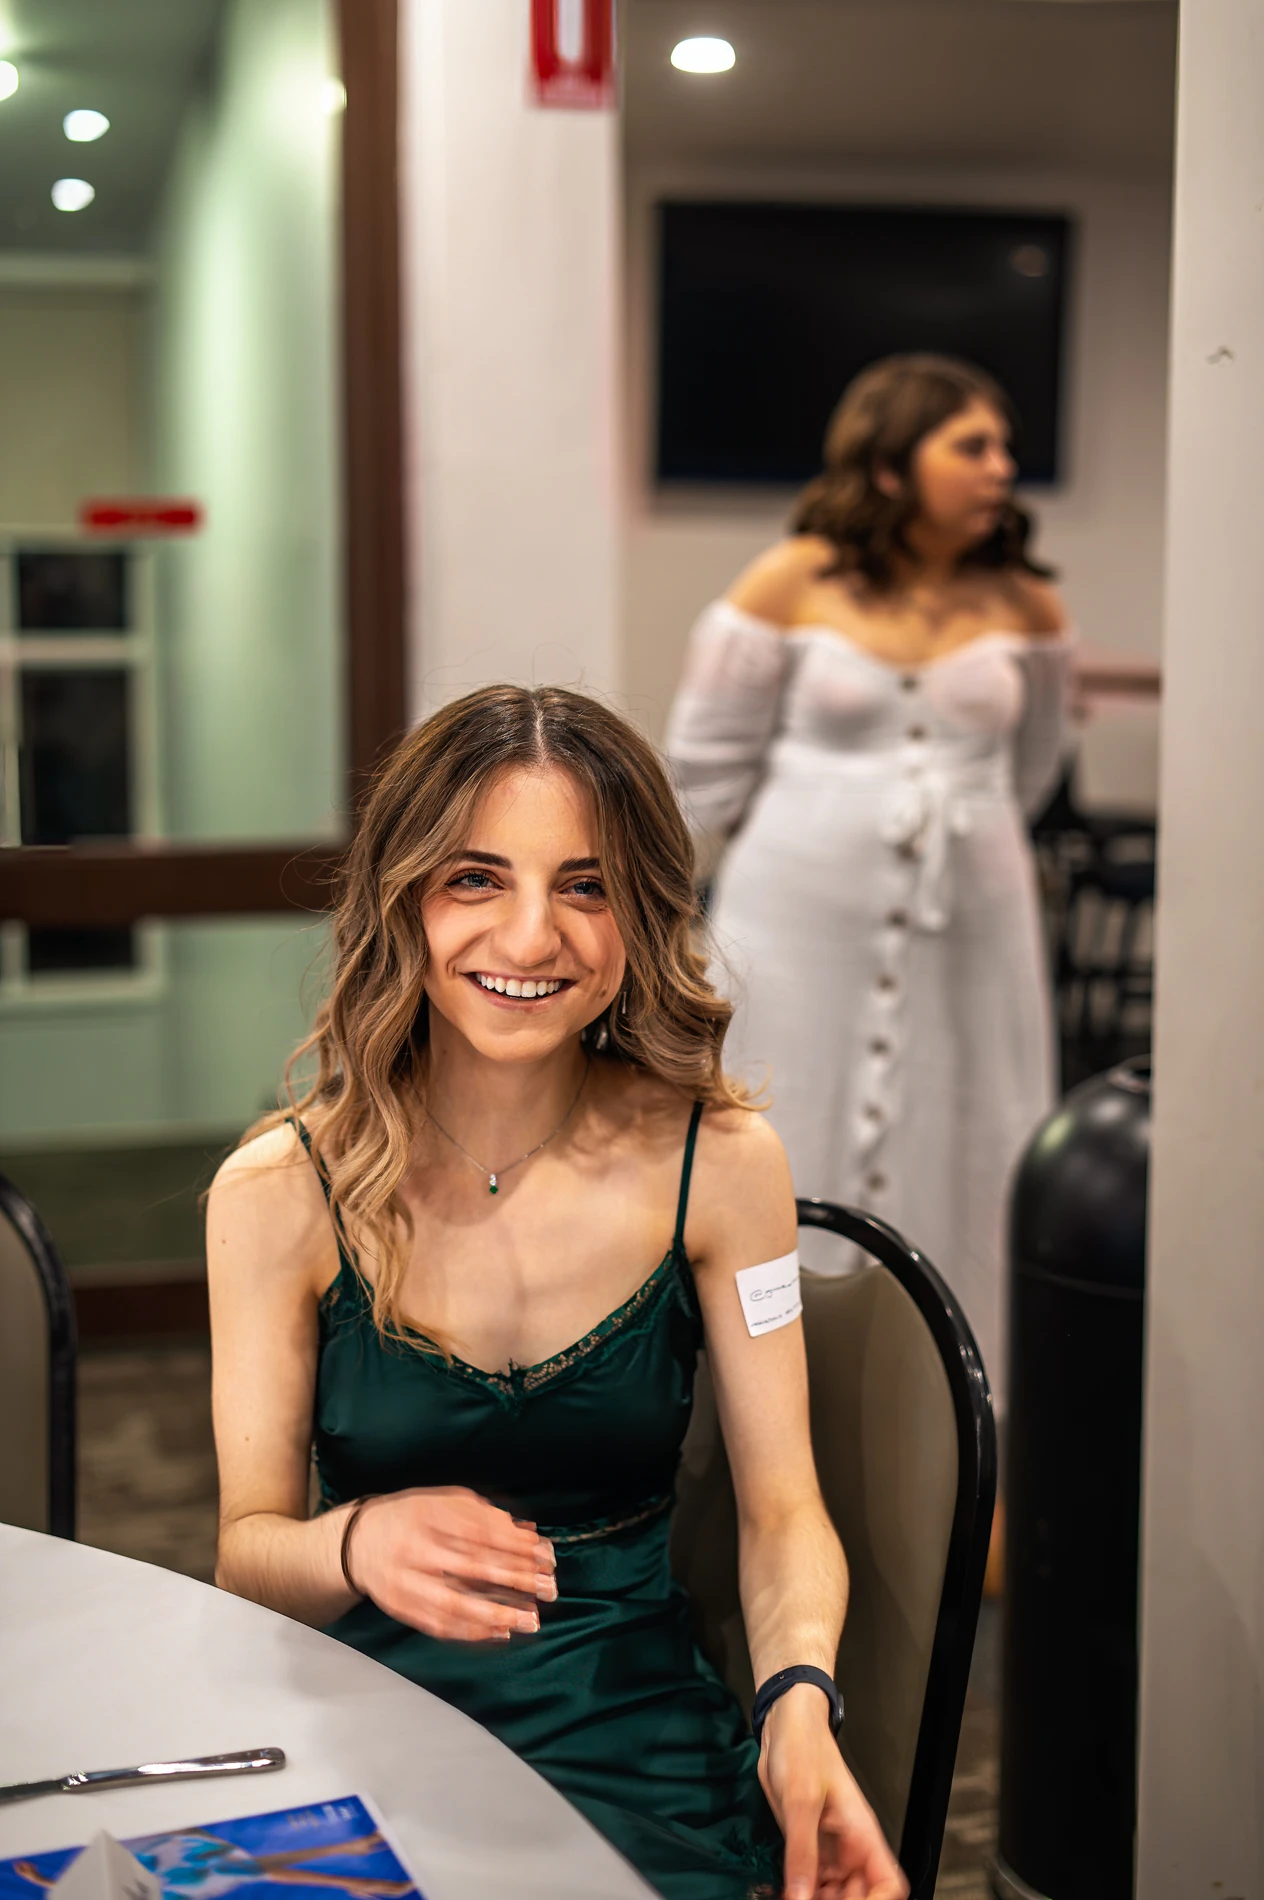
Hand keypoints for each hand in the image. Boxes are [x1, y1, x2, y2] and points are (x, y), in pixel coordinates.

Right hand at [342, 1487, 556, 1639]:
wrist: (357, 1543)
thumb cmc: (411, 1517)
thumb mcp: (442, 1501)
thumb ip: (482, 1513)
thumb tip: (526, 1532)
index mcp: (428, 1514)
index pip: (480, 1532)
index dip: (516, 1545)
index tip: (545, 1555)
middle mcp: (416, 1548)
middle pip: (473, 1567)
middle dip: (516, 1579)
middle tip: (549, 1588)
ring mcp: (407, 1582)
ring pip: (457, 1603)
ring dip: (497, 1614)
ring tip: (531, 1620)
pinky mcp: (402, 1608)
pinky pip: (439, 1624)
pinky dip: (472, 1632)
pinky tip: (499, 1633)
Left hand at [758, 1685, 907, 1899]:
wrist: (782, 1725)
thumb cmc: (803, 1748)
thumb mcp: (801, 1801)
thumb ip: (802, 1851)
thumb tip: (801, 1897)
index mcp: (861, 1834)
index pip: (888, 1883)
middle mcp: (848, 1847)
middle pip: (859, 1895)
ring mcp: (827, 1849)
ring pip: (833, 1893)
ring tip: (791, 1899)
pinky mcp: (805, 1846)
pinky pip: (808, 1883)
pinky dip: (797, 1893)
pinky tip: (781, 1893)